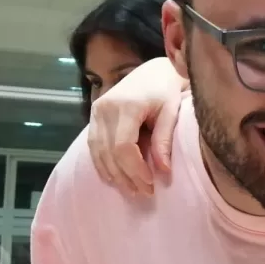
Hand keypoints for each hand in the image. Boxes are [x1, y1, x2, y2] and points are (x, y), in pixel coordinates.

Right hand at [87, 58, 184, 194]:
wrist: (153, 71)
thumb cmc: (166, 90)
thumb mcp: (171, 112)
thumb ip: (164, 140)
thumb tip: (164, 172)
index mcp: (126, 105)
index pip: (123, 146)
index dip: (135, 169)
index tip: (150, 183)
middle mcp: (105, 108)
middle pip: (109, 152)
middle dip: (126, 176)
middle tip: (144, 192)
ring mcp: (96, 111)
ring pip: (98, 151)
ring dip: (113, 174)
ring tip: (131, 190)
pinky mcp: (93, 114)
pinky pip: (93, 145)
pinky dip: (102, 164)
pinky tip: (114, 177)